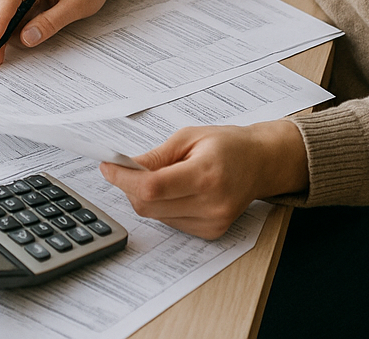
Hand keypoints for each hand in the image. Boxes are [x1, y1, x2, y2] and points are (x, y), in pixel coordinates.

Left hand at [100, 121, 308, 238]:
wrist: (260, 162)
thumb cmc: (227, 144)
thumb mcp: (189, 137)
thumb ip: (156, 156)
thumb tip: (125, 166)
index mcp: (206, 174)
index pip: (153, 187)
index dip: (124, 179)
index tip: (108, 166)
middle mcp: (210, 204)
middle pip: (149, 206)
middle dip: (129, 186)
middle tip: (124, 167)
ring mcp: (212, 222)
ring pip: (156, 216)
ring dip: (145, 197)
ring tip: (161, 174)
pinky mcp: (211, 232)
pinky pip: (170, 222)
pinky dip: (162, 206)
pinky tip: (176, 189)